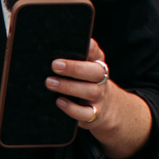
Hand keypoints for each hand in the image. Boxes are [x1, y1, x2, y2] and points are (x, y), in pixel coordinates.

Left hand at [49, 35, 151, 158]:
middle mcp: (101, 80)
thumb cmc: (87, 84)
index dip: (90, 48)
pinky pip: (86, 113)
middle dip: (75, 68)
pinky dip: (72, 108)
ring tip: (50, 82)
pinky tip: (59, 102)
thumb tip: (49, 50)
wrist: (109, 109)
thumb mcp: (85, 70)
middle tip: (55, 65)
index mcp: (97, 65)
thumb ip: (73, 59)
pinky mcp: (95, 115)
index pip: (96, 53)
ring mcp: (99, 98)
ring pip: (89, 91)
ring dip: (68, 87)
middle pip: (94, 72)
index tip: (82, 42)